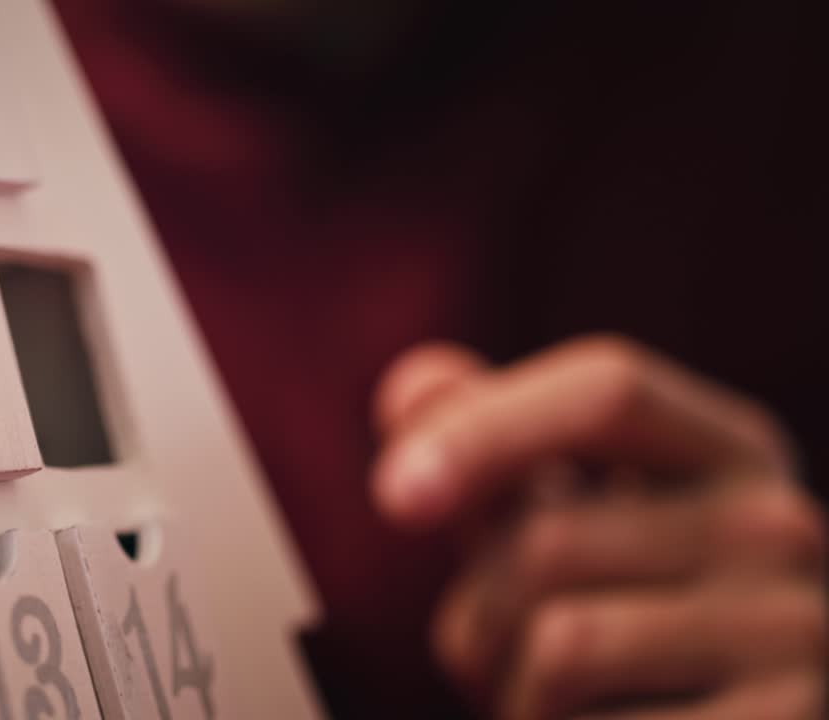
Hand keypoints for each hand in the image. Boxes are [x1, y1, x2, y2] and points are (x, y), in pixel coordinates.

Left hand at [370, 336, 826, 718]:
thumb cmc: (614, 612)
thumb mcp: (559, 513)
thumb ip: (489, 444)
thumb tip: (409, 395)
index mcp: (726, 446)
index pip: (606, 390)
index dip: (484, 429)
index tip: (391, 495)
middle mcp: (779, 526)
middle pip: (548, 538)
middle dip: (474, 615)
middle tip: (498, 651)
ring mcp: (796, 635)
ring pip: (561, 644)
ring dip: (506, 689)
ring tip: (542, 701)